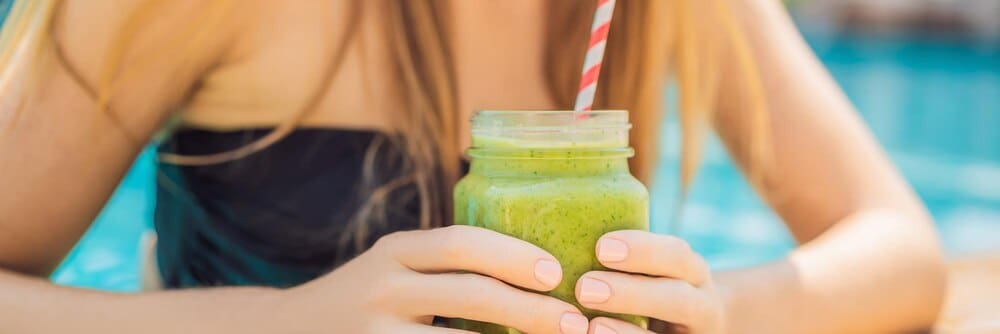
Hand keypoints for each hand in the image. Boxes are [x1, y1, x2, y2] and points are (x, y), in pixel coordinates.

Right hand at [285, 225, 589, 332]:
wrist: (288, 332)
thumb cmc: (366, 299)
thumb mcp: (395, 267)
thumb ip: (445, 266)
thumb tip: (540, 269)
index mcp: (395, 251)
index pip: (460, 243)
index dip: (512, 255)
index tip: (555, 272)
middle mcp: (382, 286)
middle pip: (469, 293)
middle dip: (529, 308)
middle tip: (573, 322)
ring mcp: (375, 333)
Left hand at [575, 230, 723, 333]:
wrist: (689, 328)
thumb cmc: (652, 286)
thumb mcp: (652, 268)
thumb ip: (621, 255)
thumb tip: (559, 223)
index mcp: (692, 271)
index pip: (676, 254)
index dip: (642, 250)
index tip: (601, 247)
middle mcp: (701, 304)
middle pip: (676, 299)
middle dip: (631, 293)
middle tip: (584, 288)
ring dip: (627, 333)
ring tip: (592, 328)